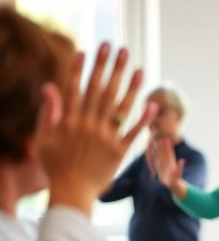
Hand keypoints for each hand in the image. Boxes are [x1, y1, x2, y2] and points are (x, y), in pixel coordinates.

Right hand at [38, 44, 155, 214]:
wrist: (72, 192)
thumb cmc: (55, 166)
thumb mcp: (43, 139)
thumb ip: (48, 112)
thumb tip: (50, 86)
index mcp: (69, 121)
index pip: (76, 89)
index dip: (81, 69)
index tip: (88, 50)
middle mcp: (88, 126)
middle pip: (100, 92)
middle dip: (109, 68)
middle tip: (117, 48)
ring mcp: (105, 138)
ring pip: (120, 108)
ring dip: (131, 87)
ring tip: (139, 68)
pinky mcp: (119, 152)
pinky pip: (134, 133)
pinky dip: (144, 119)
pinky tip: (154, 104)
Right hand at [154, 138, 184, 188]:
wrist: (174, 186)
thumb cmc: (176, 181)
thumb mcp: (177, 175)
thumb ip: (179, 168)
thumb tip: (182, 160)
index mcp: (171, 163)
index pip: (169, 153)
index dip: (168, 147)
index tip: (167, 139)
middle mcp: (167, 163)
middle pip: (165, 152)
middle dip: (163, 145)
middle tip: (161, 137)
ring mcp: (163, 165)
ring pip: (161, 155)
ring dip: (160, 149)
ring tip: (158, 140)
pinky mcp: (160, 168)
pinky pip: (157, 160)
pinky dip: (157, 155)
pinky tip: (155, 150)